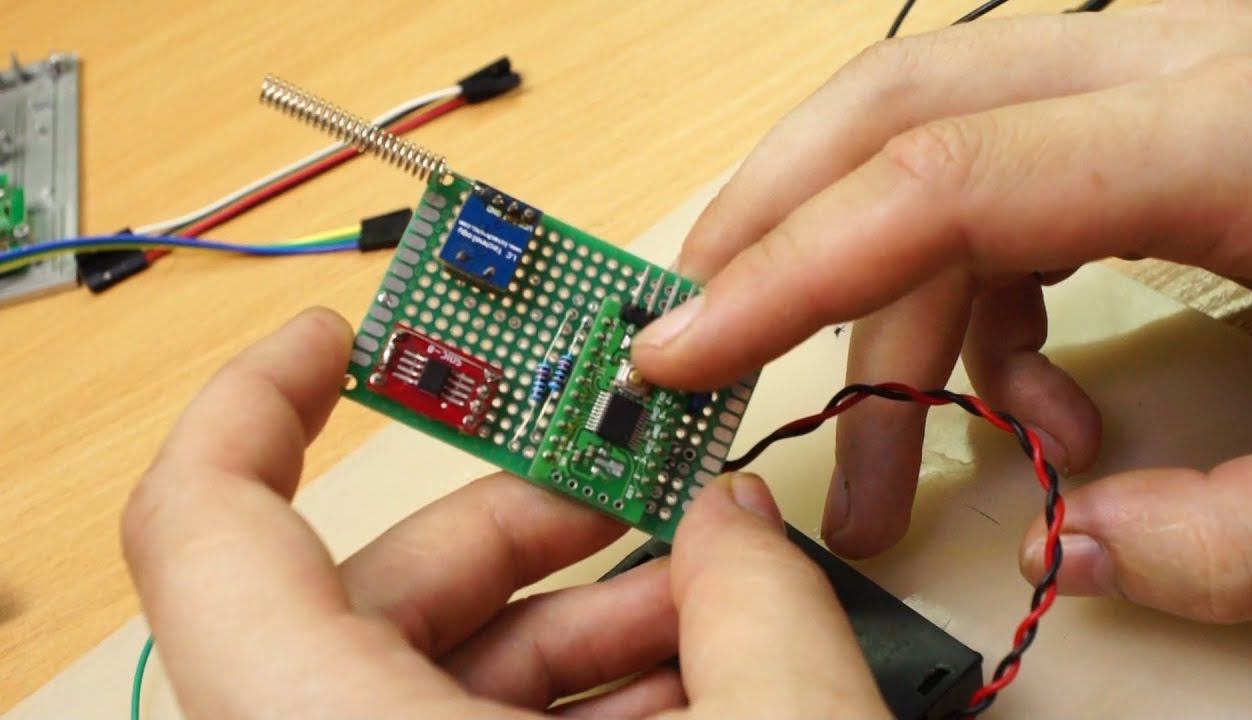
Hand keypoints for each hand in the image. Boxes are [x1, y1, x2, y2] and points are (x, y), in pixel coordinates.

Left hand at [122, 309, 889, 718]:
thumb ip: (763, 612)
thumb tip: (742, 529)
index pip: (202, 531)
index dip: (254, 406)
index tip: (340, 340)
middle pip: (367, 594)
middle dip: (525, 524)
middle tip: (642, 494)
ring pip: (433, 675)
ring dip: (580, 624)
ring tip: (713, 608)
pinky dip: (579, 704)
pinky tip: (695, 687)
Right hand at [633, 0, 1251, 622]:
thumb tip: (1079, 550)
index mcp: (1236, 123)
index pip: (937, 177)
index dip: (784, 272)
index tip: (679, 354)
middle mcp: (1181, 59)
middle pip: (897, 106)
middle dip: (773, 232)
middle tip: (699, 345)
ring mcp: (1171, 73)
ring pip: (942, 155)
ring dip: (892, 317)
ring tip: (897, 470)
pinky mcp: (1172, 114)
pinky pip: (1017, 189)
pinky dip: (985, 307)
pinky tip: (1035, 410)